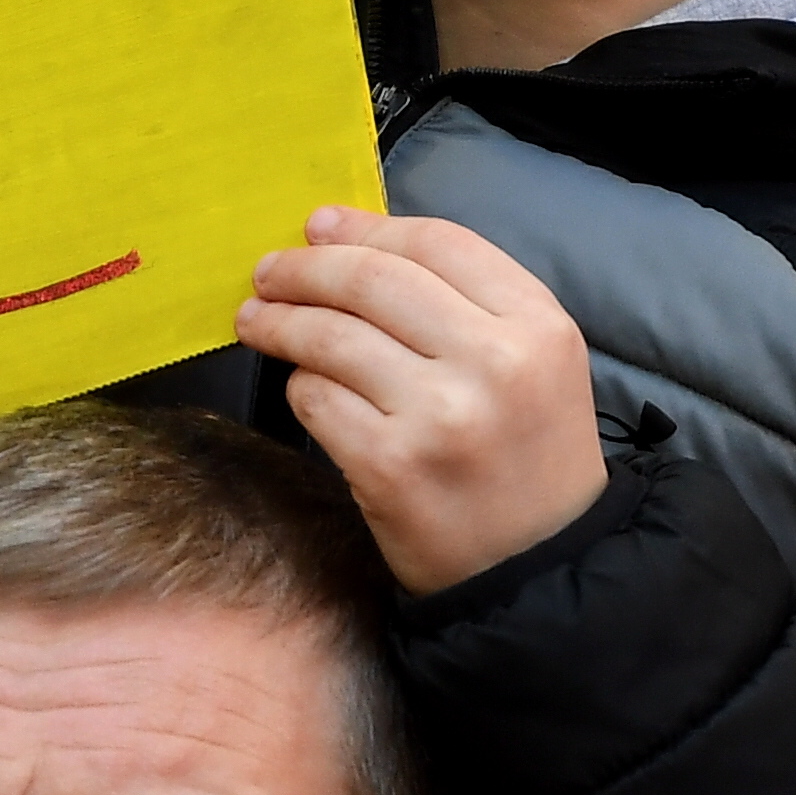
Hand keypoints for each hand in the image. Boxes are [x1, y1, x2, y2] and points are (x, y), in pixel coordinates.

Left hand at [233, 209, 607, 593]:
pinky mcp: (389, 465)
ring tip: (256, 321)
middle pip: (372, 280)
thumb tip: (340, 236)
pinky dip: (299, 388)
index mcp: (539, 325)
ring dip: (279, 322)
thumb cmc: (526, 454)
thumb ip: (461, 299)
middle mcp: (494, 361)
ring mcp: (440, 414)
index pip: (435, 244)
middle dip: (304, 269)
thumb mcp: (533, 362)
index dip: (366, 228)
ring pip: (330, 336)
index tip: (319, 227)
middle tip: (267, 273)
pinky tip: (303, 390)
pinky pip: (315, 399)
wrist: (538, 567)